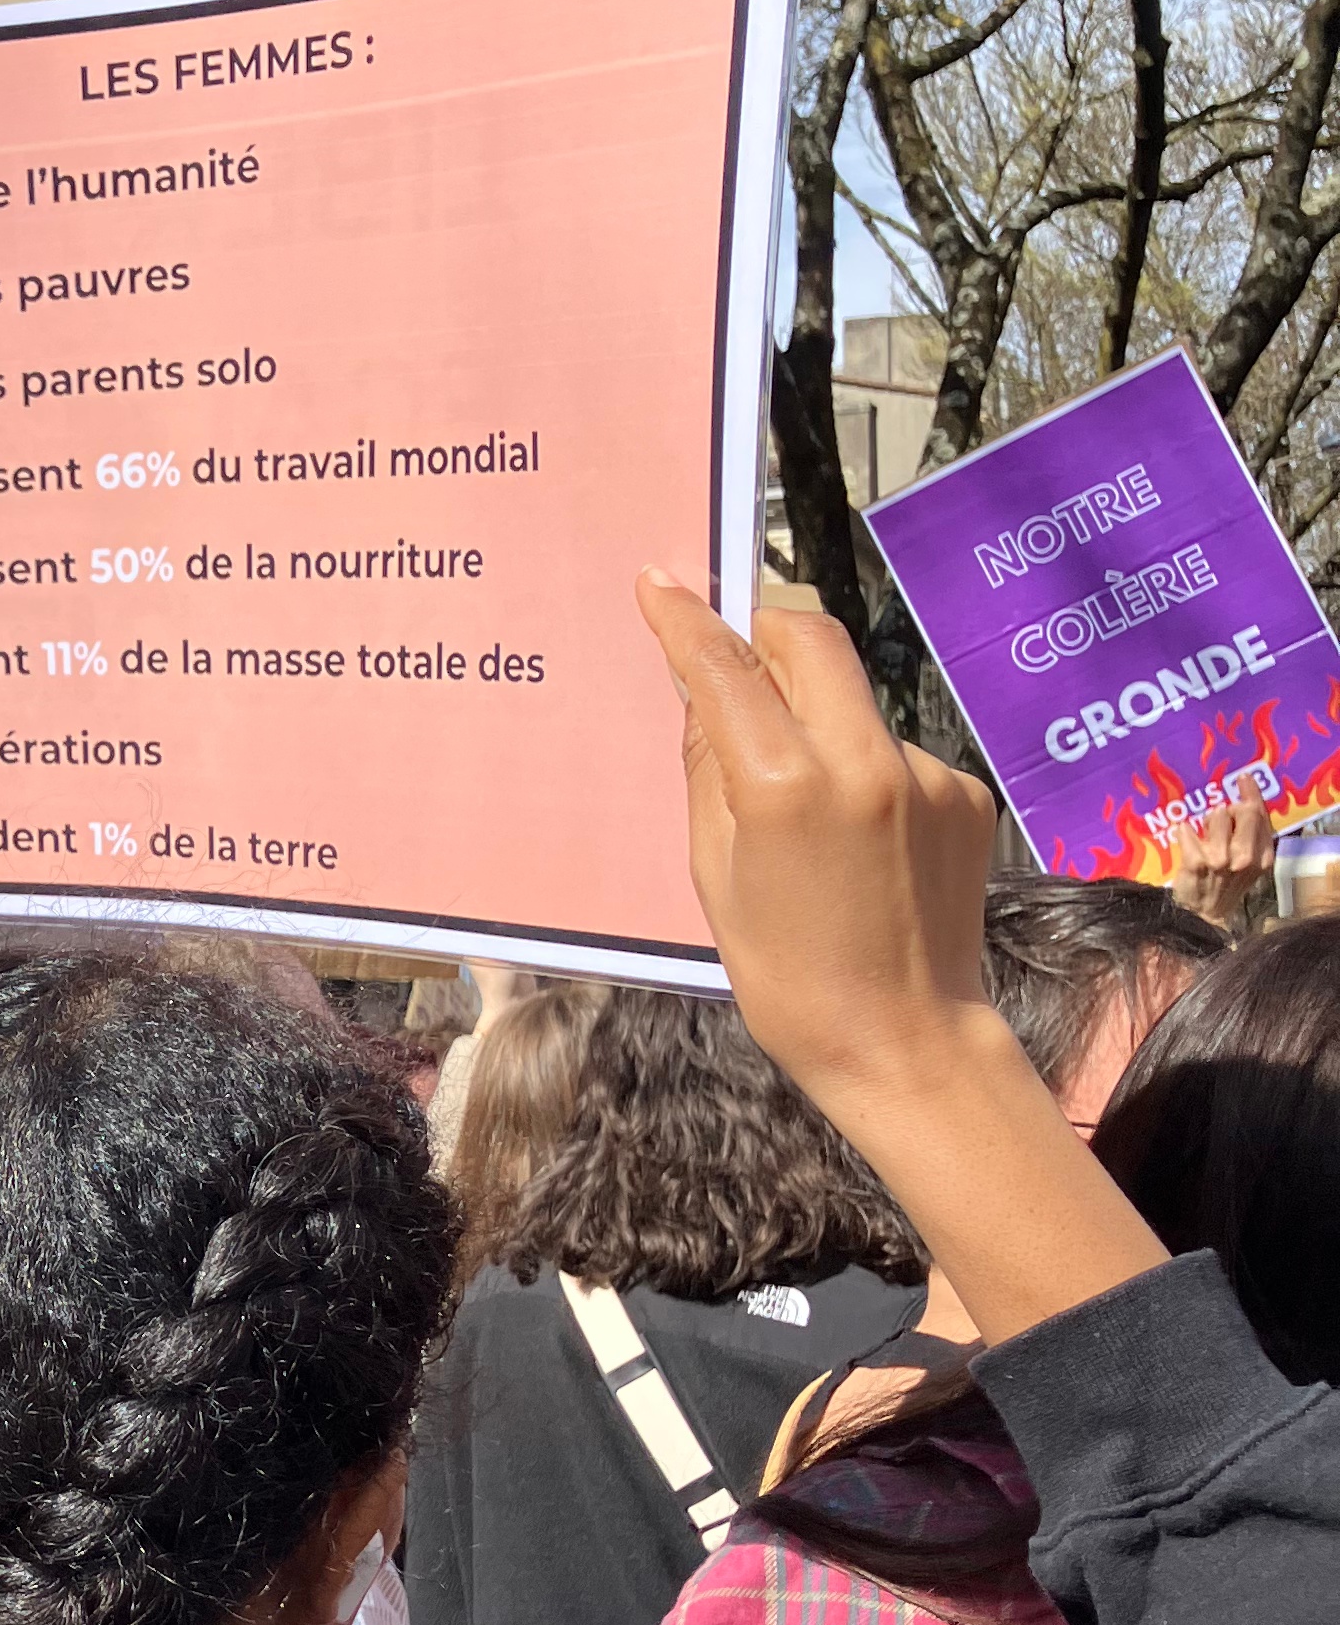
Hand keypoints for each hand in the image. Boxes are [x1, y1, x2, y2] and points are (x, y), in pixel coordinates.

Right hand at [637, 571, 1163, 1339]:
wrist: (909, 1043)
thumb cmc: (790, 981)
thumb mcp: (716, 879)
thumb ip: (709, 774)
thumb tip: (704, 700)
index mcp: (788, 789)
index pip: (729, 670)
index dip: (688, 619)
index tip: (660, 581)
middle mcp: (866, 762)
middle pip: (812, 640)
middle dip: (766, 629)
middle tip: (732, 654)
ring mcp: (927, 774)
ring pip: (853, 701)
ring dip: (815, 717)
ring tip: (801, 805)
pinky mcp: (964, 794)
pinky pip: (893, 753)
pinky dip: (862, 771)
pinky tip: (857, 842)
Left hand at [1168, 776, 1275, 928]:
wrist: (1204, 916)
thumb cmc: (1225, 885)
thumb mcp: (1248, 864)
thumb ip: (1250, 836)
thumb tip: (1243, 803)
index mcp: (1262, 857)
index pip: (1260, 815)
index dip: (1252, 793)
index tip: (1243, 778)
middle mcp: (1244, 858)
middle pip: (1242, 812)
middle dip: (1230, 807)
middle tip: (1222, 812)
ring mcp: (1219, 861)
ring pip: (1215, 816)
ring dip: (1207, 820)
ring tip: (1205, 836)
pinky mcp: (1195, 863)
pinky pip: (1187, 831)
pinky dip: (1184, 831)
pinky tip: (1185, 836)